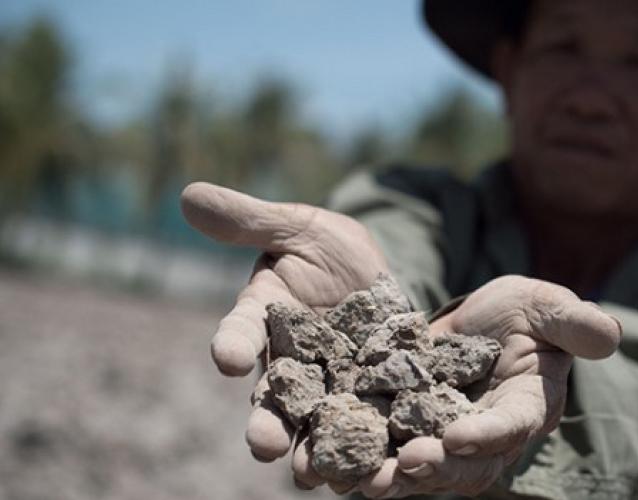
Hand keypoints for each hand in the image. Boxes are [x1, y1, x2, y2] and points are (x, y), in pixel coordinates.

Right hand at [180, 182, 388, 465]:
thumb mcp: (299, 227)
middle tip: (264, 446)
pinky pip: (367, 430)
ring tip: (311, 476)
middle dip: (266, 423)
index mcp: (264, 318)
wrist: (379, 277)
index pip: (239, 332)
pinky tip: (374, 474)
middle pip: (271, 400)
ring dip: (311, 452)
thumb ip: (251, 220)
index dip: (232, 343)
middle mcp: (289, 363)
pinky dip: (368, 453)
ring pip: (313, 427)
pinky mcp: (369, 399)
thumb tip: (189, 195)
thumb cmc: (329, 249)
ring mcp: (329, 386)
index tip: (225, 357)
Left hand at [356, 276, 620, 497]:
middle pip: (464, 465)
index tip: (455, 436)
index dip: (485, 435)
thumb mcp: (547, 306)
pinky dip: (359, 456)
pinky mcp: (410, 430)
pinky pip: (385, 450)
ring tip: (359, 478)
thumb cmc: (525, 313)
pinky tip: (326, 456)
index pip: (510, 427)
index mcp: (527, 407)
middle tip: (402, 466)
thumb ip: (573, 322)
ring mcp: (446, 438)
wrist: (482, 321)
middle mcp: (487, 435)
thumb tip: (610, 334)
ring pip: (422, 469)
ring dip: (391, 477)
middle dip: (433, 469)